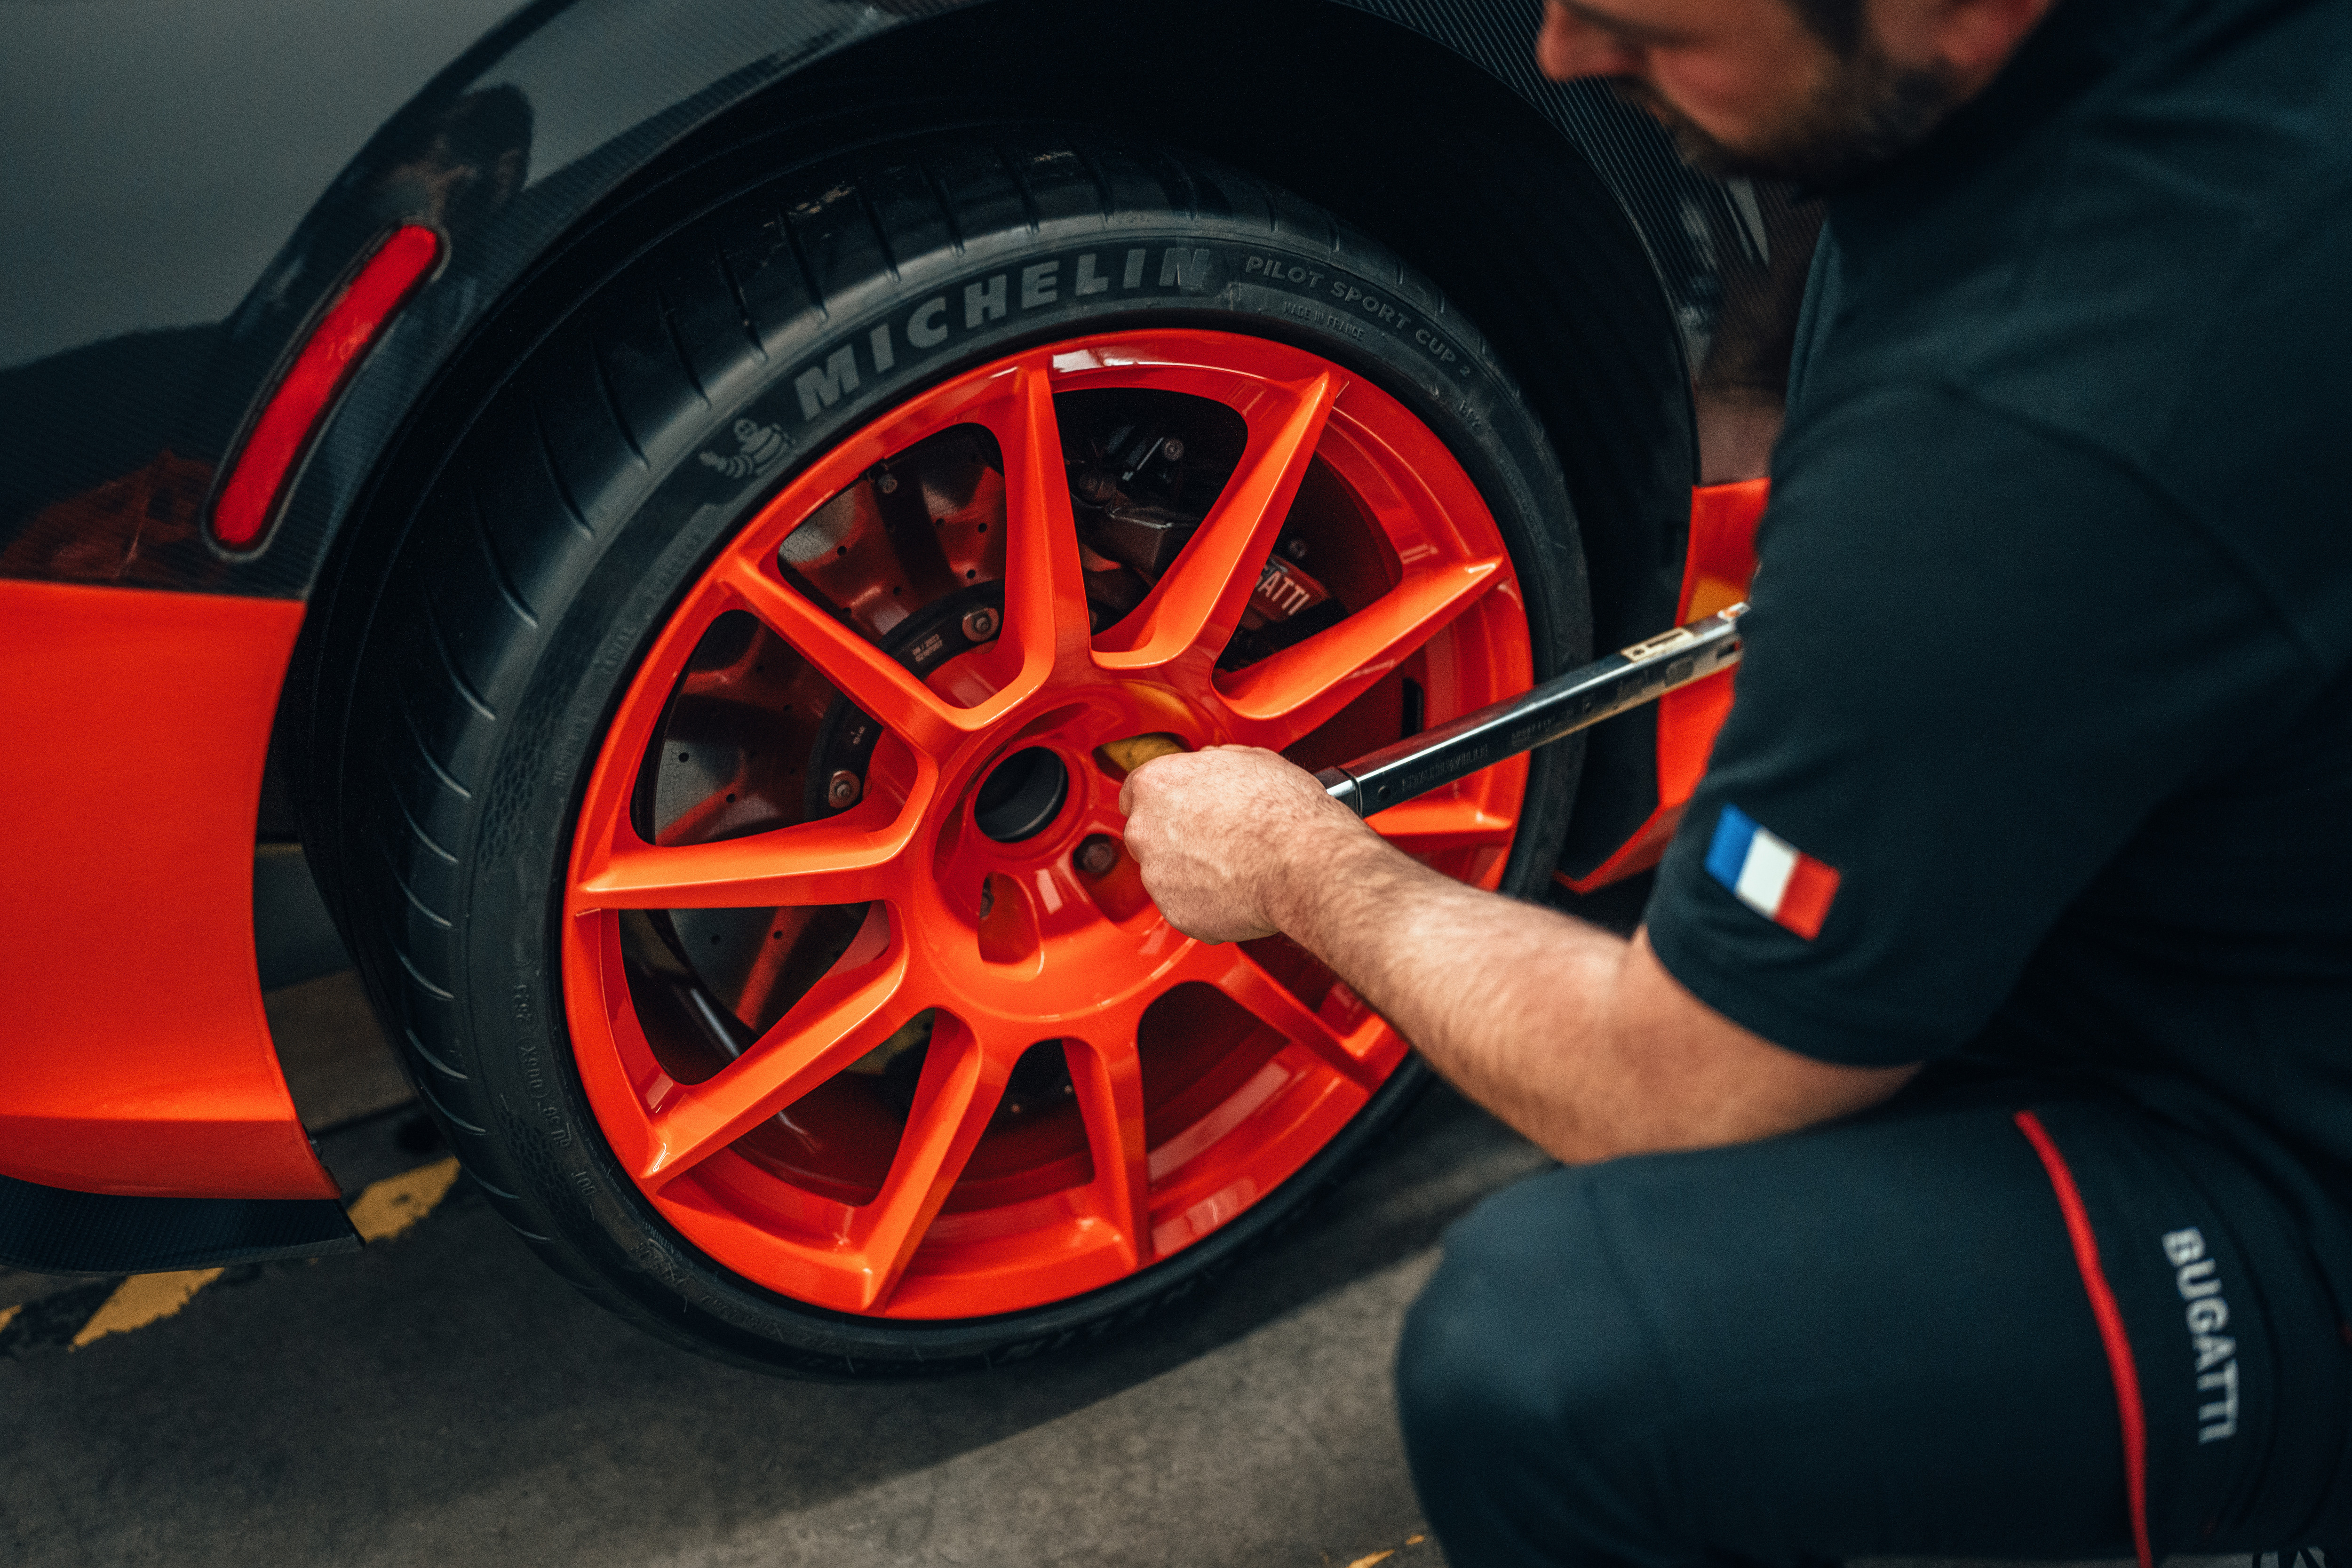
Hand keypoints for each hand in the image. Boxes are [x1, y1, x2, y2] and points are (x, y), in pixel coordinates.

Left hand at [1116, 745, 1369, 942]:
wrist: (1305, 863)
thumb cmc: (1284, 812)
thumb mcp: (1249, 760)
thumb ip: (1213, 763)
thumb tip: (1212, 766)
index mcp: (1158, 784)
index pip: (1135, 790)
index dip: (1163, 800)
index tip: (1179, 807)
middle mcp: (1146, 830)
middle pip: (1146, 833)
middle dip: (1174, 836)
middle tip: (1215, 837)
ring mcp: (1157, 876)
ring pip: (1165, 873)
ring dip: (1190, 871)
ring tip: (1234, 865)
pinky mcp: (1175, 912)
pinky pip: (1184, 905)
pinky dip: (1205, 901)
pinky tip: (1236, 889)